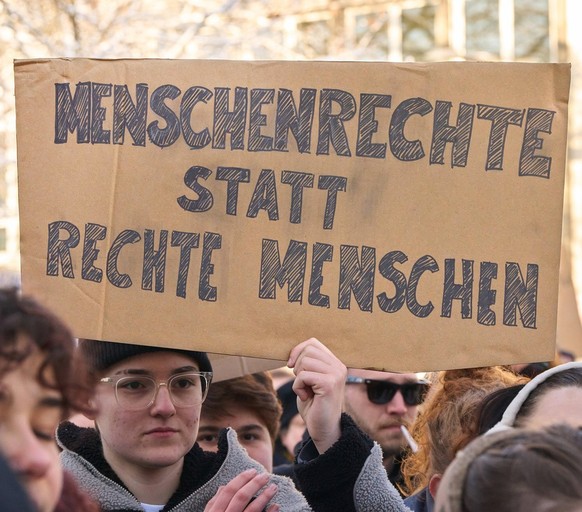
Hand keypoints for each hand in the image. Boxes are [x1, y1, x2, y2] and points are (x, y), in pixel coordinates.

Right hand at [204, 469, 278, 511]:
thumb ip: (212, 505)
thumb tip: (222, 487)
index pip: (228, 492)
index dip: (241, 479)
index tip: (252, 471)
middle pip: (240, 498)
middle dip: (255, 484)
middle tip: (266, 476)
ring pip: (252, 510)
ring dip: (265, 496)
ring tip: (274, 488)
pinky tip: (276, 506)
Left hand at [287, 337, 346, 453]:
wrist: (324, 430)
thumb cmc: (314, 405)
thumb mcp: (311, 380)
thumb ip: (308, 364)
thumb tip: (293, 351)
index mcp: (335, 363)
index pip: (312, 342)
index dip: (298, 351)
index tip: (291, 365)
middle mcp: (339, 366)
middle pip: (308, 350)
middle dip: (297, 366)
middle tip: (303, 383)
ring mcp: (336, 375)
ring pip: (304, 362)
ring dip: (298, 378)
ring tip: (306, 391)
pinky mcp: (329, 385)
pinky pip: (303, 376)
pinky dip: (298, 387)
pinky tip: (306, 397)